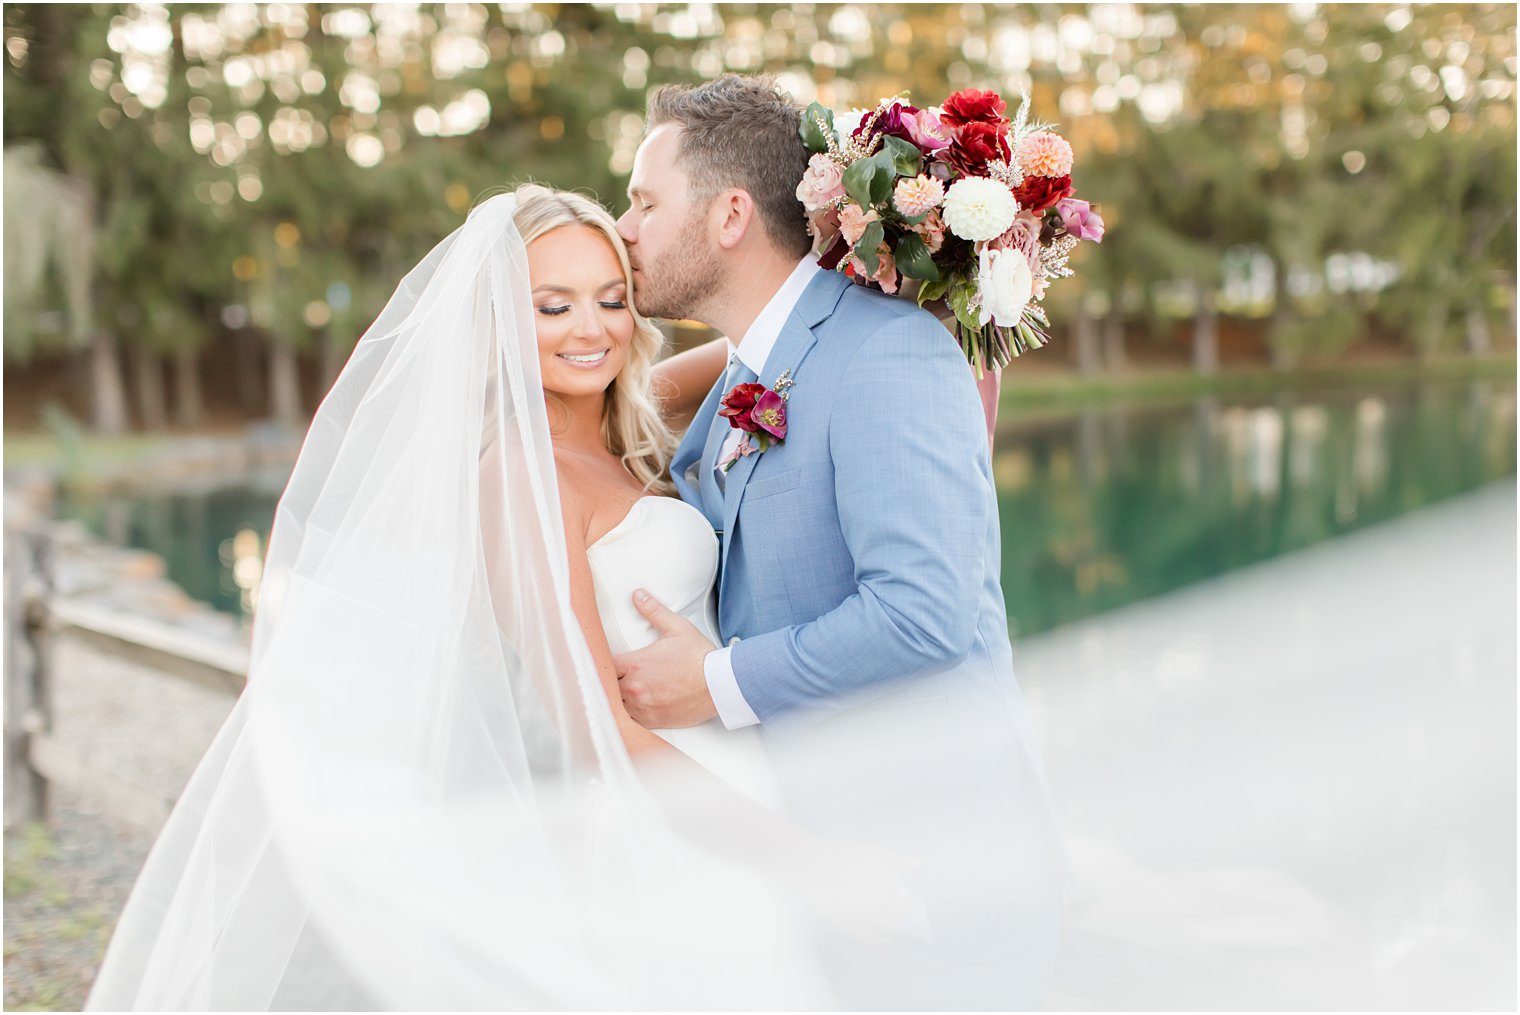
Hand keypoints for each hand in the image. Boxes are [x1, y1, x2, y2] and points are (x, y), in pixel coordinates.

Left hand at [613, 589, 717, 728]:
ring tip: (621, 692)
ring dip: (616, 698)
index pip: (603, 662)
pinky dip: (628, 714)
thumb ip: (653, 611)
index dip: (602, 661)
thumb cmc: (698, 658)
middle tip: (612, 676)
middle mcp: (633, 687)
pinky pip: (629, 721)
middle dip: (608, 679)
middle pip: (605, 685)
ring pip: (615, 704)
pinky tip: (633, 707)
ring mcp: (641, 706)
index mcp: (635, 664)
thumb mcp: (676, 628)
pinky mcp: (651, 720)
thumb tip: (638, 595)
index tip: (605, 659)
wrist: (718, 685)